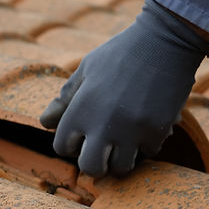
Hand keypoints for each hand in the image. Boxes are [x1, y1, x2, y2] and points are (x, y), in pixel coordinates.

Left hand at [40, 0, 208, 176]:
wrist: (164, 41)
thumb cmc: (120, 53)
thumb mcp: (87, 70)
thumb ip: (65, 99)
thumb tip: (44, 122)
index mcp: (80, 109)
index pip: (62, 148)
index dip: (71, 143)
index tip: (82, 135)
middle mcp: (103, 125)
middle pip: (91, 168)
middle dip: (95, 162)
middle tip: (103, 150)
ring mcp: (131, 131)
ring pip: (122, 168)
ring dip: (122, 157)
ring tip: (125, 140)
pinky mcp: (157, 131)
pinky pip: (149, 153)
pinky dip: (147, 143)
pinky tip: (147, 124)